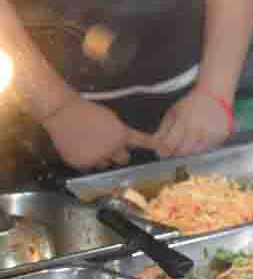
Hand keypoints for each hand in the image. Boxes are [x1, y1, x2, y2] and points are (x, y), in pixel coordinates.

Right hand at [41, 97, 155, 169]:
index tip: (163, 150)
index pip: (142, 142)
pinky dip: (87, 161)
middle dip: (120, 155)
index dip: (153, 146)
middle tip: (112, 148)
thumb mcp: (111, 119)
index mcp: (121, 135)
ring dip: (103, 159)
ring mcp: (95, 159)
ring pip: (105, 165)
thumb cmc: (88, 111)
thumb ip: (119, 132)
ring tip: (92, 147)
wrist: (64, 114)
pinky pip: (89, 167)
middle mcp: (111, 150)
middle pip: (124, 160)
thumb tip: (122, 140)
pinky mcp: (80, 164)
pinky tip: (80, 150)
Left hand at [152, 87, 232, 158]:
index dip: (163, 151)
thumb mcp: (172, 113)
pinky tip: (203, 135)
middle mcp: (199, 129)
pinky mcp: (221, 136)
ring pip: (195, 153)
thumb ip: (162, 132)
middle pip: (182, 153)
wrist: (215, 95)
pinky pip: (208, 149)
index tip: (162, 151)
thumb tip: (156, 148)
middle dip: (176, 151)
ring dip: (190, 149)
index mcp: (184, 122)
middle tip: (176, 145)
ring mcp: (212, 134)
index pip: (169, 145)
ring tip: (191, 137)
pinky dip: (202, 145)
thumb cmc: (192, 103)